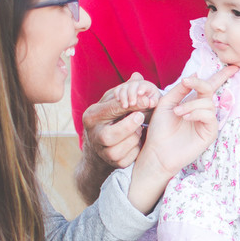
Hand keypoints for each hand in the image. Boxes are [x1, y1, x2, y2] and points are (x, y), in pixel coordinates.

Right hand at [76, 75, 157, 203]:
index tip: (148, 100)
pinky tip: (137, 143)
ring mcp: (101, 151)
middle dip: (128, 127)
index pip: (112, 109)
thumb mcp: (114, 101)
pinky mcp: (112, 163)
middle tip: (141, 117)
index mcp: (92, 116)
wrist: (101, 144)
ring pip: (119, 150)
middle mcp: (93, 135)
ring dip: (134, 139)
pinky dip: (136, 151)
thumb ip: (126, 89)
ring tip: (138, 131)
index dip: (132, 103)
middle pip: (110, 136)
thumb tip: (138, 77)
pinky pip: (127, 159)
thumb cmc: (111, 117)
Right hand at [112, 72, 160, 112]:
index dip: (142, 88)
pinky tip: (118, 101)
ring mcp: (129, 85)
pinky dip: (117, 94)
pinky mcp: (122, 89)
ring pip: (124, 87)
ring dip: (124, 97)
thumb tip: (150, 102)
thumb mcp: (154, 102)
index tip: (140, 93)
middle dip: (132, 94)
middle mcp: (138, 83)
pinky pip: (118, 89)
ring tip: (125, 106)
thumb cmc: (151, 101)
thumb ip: (153, 102)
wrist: (146, 100)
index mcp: (148, 86)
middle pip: (133, 85)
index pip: (144, 85)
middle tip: (132, 104)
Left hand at [127, 66, 236, 212]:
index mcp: (193, 101)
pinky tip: (185, 117)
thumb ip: (179, 89)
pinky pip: (209, 116)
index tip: (233, 67)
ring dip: (192, 104)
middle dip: (199, 83)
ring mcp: (207, 122)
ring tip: (178, 112)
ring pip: (208, 103)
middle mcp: (202, 110)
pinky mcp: (209, 133)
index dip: (221, 76)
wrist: (157, 150)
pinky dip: (197, 113)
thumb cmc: (160, 128)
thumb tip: (194, 74)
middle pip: (209, 90)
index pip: (209, 86)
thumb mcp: (166, 103)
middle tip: (186, 82)